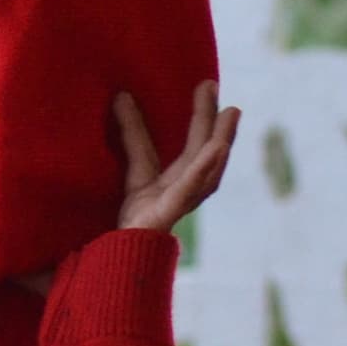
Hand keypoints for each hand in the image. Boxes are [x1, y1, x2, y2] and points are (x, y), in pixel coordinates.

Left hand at [114, 85, 240, 236]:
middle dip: (213, 121)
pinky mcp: (165, 217)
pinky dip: (201, 170)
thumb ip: (130, 135)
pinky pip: (186, 192)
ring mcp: (177, 206)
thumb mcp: (133, 169)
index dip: (201, 118)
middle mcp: (184, 194)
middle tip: (212, 85)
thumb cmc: (130, 222)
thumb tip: (120, 95)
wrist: (116, 260)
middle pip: (204, 154)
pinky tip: (214, 149)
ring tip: (231, 113)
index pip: (192, 147)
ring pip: (207, 172)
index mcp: (176, 183)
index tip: (208, 87)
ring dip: (221, 141)